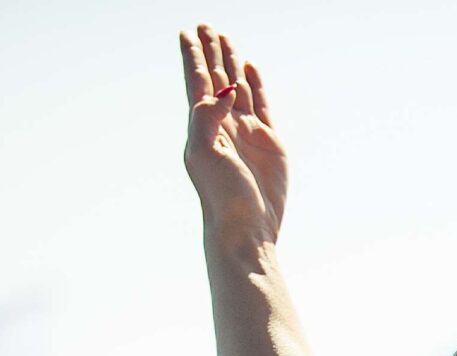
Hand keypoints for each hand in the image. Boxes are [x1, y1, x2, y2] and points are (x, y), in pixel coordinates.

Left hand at [180, 26, 286, 246]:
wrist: (247, 226)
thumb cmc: (220, 194)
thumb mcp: (204, 152)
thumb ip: (207, 116)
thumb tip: (222, 89)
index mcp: (203, 125)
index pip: (197, 81)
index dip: (193, 57)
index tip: (187, 33)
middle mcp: (223, 124)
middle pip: (215, 78)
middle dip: (211, 52)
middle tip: (206, 27)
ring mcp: (246, 132)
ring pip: (237, 88)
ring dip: (231, 64)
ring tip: (226, 40)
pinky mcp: (269, 143)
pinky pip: (261, 105)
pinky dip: (254, 85)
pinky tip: (249, 70)